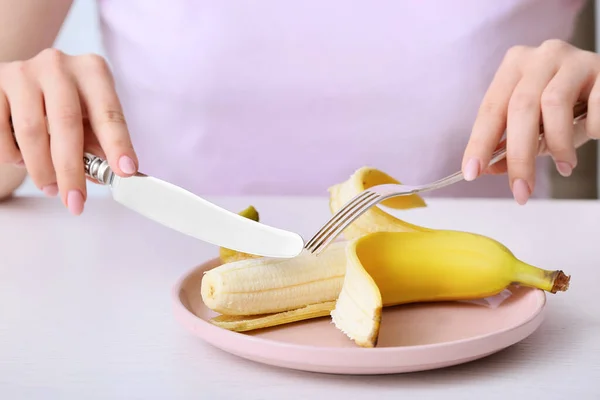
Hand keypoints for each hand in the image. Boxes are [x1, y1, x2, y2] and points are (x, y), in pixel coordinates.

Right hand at [0, 48, 137, 214]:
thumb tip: (109, 176)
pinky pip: (0, 129)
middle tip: (76, 201)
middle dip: (72, 170)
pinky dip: (13, 154)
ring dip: (41, 169)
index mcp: (92, 71)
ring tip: (52, 188)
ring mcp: (23, 72)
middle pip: (67, 125)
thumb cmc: (67, 103)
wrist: (25, 81)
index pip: (108, 113)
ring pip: (31, 131)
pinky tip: (23, 160)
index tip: (125, 171)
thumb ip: (99, 145)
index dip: (118, 144)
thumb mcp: (90, 117)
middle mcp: (58, 65)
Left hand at [462, 39, 599, 204]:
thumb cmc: (568, 105)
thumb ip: (511, 145)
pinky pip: (594, 104)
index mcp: (514, 67)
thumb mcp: (535, 125)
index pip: (490, 109)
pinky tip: (593, 134)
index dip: (479, 143)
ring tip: (565, 165)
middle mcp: (540, 57)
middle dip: (519, 156)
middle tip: (522, 190)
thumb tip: (489, 168)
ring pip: (553, 103)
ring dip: (558, 144)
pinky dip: (591, 128)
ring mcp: (572, 59)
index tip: (472, 173)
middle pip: (520, 108)